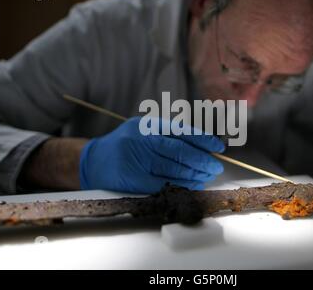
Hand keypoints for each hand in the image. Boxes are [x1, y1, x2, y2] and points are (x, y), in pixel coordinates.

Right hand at [79, 117, 224, 193]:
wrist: (93, 160)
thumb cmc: (125, 145)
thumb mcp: (143, 130)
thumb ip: (167, 135)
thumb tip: (201, 146)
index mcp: (147, 126)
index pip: (181, 131)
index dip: (203, 139)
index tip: (218, 146)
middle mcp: (141, 140)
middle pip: (179, 151)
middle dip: (202, 160)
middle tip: (216, 166)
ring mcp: (136, 160)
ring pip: (173, 169)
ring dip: (195, 174)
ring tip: (207, 176)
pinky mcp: (132, 179)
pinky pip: (163, 184)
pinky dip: (181, 186)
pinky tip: (192, 185)